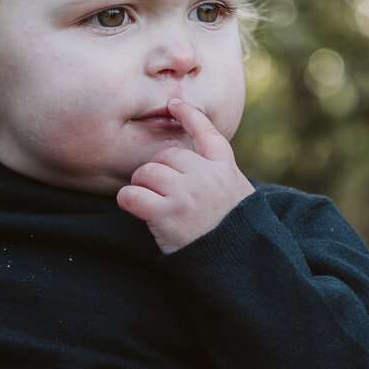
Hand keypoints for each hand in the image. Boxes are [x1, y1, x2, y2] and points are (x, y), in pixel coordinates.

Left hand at [116, 99, 253, 253]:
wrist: (241, 264)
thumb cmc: (236, 234)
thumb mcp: (239, 197)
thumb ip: (220, 177)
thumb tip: (193, 164)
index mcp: (225, 169)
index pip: (207, 133)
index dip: (189, 115)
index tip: (174, 104)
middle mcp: (205, 176)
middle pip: (167, 155)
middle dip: (157, 169)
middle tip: (157, 189)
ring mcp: (186, 194)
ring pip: (146, 172)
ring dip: (141, 184)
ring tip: (147, 200)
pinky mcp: (166, 215)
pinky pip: (131, 195)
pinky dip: (127, 200)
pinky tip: (134, 208)